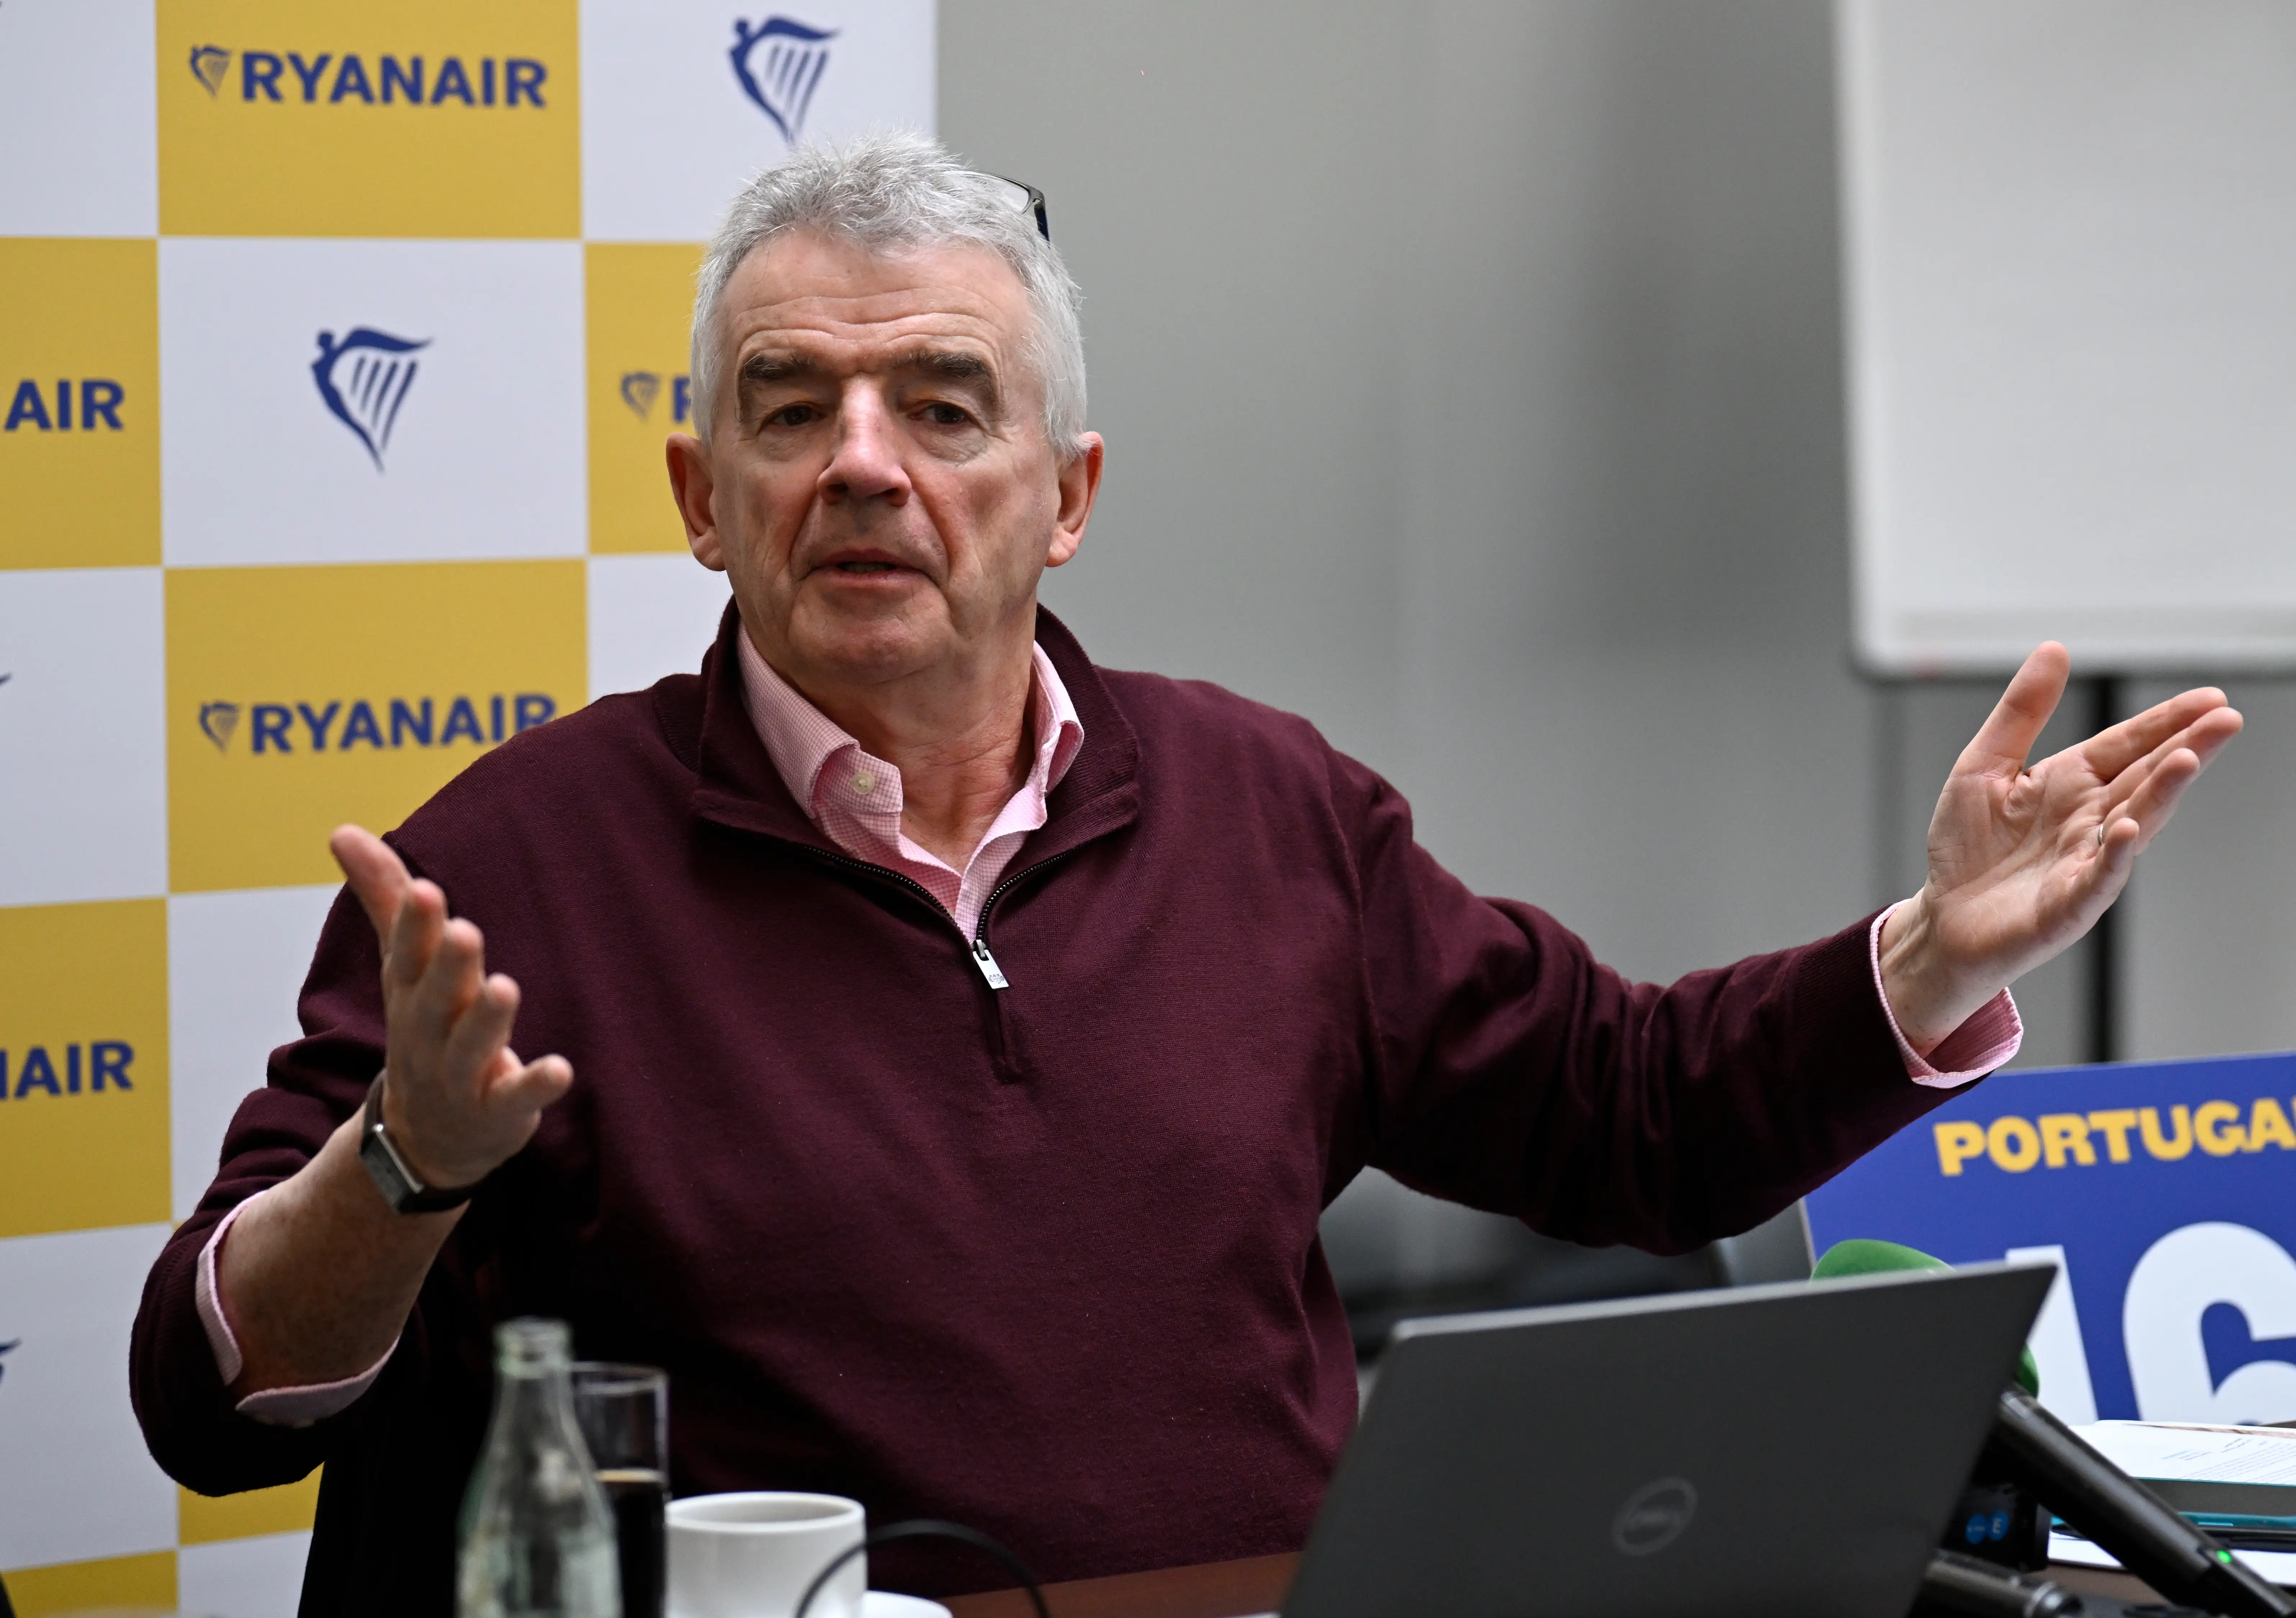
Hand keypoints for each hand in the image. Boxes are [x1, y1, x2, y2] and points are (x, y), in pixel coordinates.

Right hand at [330, 825, 572, 1190]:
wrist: (425, 1136)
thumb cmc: (425, 1029)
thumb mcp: (403, 966)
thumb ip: (385, 898)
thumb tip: (342, 830)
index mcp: (411, 993)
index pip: (408, 956)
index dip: (415, 926)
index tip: (427, 891)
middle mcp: (430, 1033)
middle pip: (436, 999)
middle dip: (448, 967)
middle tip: (465, 931)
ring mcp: (460, 1076)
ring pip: (471, 1047)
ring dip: (486, 1020)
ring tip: (504, 988)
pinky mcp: (496, 1110)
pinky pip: (515, 1097)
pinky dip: (535, 1085)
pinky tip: (560, 1069)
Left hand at [1880, 644, 2242, 1053]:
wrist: (1944, 917)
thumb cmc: (1966, 846)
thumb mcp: (1984, 764)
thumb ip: (2022, 711)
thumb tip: (2055, 648)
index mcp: (2072, 783)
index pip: (2128, 745)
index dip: (2166, 722)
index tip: (2211, 698)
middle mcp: (2090, 820)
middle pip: (2145, 778)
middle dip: (2186, 748)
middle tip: (2226, 719)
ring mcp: (2085, 862)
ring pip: (2134, 823)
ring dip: (2161, 793)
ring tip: (2187, 759)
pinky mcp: (2068, 905)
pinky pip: (2098, 877)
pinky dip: (2114, 855)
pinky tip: (2127, 830)